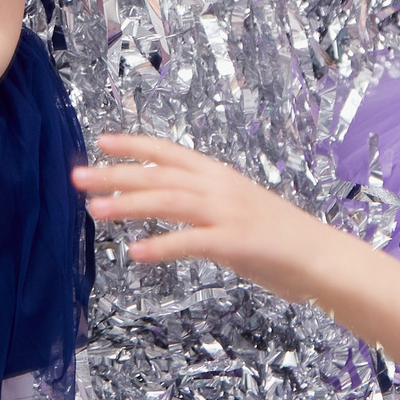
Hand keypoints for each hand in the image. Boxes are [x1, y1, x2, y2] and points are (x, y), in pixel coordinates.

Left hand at [75, 133, 339, 295]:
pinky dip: (162, 246)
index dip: (134, 145)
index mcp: (219, 175)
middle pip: (159, 175)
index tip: (101, 142)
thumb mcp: (237, 207)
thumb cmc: (279, 237)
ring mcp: (228, 213)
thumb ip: (203, 204)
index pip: (169, 152)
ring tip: (95, 211)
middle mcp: (220, 187)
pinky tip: (135, 254)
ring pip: (169, 202)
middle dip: (116, 174)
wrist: (321, 256)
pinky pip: (191, 243)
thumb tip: (168, 203)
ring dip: (129, 205)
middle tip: (77, 177)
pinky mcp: (236, 242)